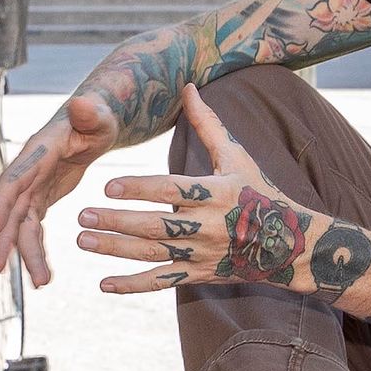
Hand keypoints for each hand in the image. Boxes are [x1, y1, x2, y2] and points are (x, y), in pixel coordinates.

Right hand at [0, 90, 126, 283]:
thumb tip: (82, 103)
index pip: (14, 177)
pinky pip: (32, 228)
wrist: (94, 124)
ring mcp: (32, 187)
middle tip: (5, 266)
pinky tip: (41, 273)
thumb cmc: (97, 118)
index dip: (3, 201)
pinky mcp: (40, 198)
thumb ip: (89, 112)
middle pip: (14, 209)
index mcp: (38, 151)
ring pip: (23, 225)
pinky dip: (34, 249)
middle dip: (8, 238)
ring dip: (26, 253)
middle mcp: (28, 171)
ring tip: (39, 281)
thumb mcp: (98, 116)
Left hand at [76, 87, 314, 296]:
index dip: (139, 189)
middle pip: (155, 226)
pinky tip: (103, 284)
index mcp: (216, 193)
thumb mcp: (238, 156)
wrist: (289, 244)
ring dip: (115, 249)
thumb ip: (209, 124)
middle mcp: (207, 226)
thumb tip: (188, 86)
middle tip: (81, 214)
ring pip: (152, 254)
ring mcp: (202, 254)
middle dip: (116, 221)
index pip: (171, 191)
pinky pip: (161, 282)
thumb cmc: (259, 191)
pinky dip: (132, 285)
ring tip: (82, 240)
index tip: (107, 186)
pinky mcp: (198, 275)